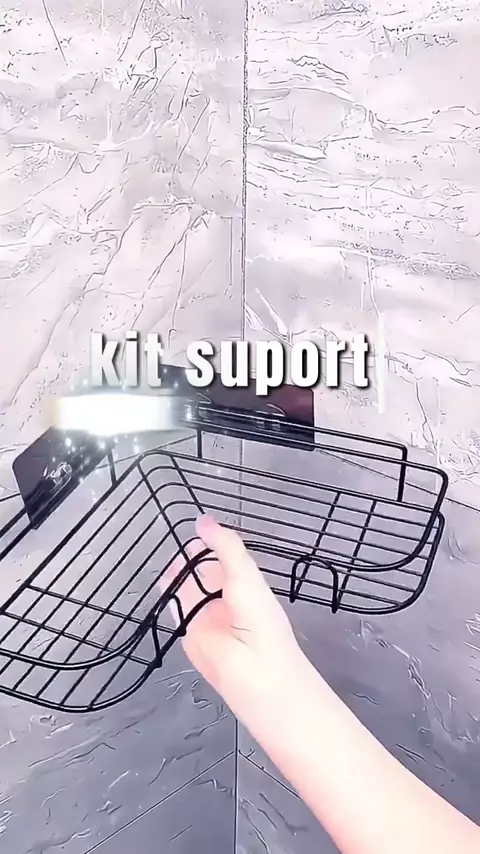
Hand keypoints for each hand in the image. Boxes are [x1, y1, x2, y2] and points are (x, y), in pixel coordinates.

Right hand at [161, 515, 299, 715]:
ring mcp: (206, 615)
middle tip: (179, 543)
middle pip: (204, 572)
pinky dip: (169, 595)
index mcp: (246, 584)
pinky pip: (177, 609)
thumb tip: (202, 519)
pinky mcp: (189, 632)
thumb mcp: (245, 575)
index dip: (213, 543)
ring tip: (170, 560)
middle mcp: (225, 598)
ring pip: (188, 588)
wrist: (256, 673)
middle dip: (192, 558)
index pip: (226, 558)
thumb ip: (225, 547)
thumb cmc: (259, 619)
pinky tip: (164, 580)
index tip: (196, 526)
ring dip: (179, 575)